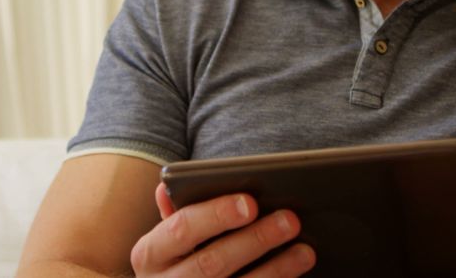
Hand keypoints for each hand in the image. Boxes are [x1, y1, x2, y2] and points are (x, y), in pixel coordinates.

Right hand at [130, 183, 314, 276]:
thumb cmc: (174, 263)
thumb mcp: (164, 242)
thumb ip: (175, 215)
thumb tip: (167, 187)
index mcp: (150, 255)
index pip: (181, 229)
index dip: (216, 215)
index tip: (250, 203)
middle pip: (213, 262)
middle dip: (255, 240)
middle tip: (290, 220)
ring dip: (276, 270)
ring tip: (305, 252)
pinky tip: (296, 276)